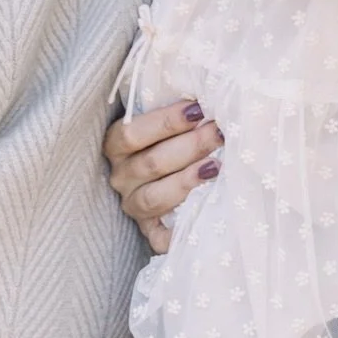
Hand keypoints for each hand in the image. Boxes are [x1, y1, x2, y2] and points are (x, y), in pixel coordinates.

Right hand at [105, 99, 223, 253]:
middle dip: (190, 146)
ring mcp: (133, 205)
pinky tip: (202, 218)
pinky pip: (160, 238)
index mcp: (117, 145)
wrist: (169, 171)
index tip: (198, 109)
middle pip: (151, 163)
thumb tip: (208, 99)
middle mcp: (121, 177)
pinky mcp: (150, 232)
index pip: (132, 133)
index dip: (165, 122)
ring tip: (217, 167)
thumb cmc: (174, 139)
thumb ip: (181, 114)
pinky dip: (178, 233)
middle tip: (220, 133)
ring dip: (187, 181)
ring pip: (154, 197)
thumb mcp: (169, 124)